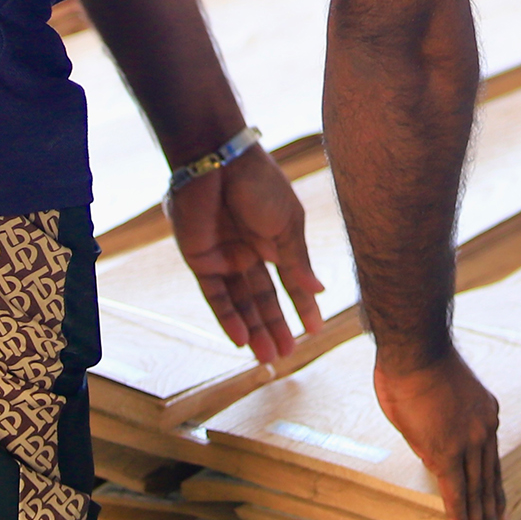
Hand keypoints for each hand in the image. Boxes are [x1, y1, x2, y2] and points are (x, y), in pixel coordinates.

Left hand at [166, 147, 324, 365]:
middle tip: (288, 355)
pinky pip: (215, 296)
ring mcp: (225, 258)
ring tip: (268, 358)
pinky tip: (242, 340)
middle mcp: (250, 253)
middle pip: (264, 298)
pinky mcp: (201, 261)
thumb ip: (298, 261)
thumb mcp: (288, 225)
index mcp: (275, 240)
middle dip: (276, 326)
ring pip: (241, 303)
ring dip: (254, 330)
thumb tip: (319, 291)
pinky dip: (228, 318)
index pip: (290, 281)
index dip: (302, 306)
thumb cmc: (259, 184)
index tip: (314, 330)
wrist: (219, 162)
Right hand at [372, 343, 505, 519]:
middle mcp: (483, 430)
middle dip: (490, 511)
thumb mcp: (437, 397)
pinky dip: (459, 515)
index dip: (494, 488)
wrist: (415, 348)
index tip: (499, 509)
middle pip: (489, 479)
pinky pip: (455, 490)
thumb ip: (438, 427)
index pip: (491, 461)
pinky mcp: (446, 450)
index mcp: (485, 414)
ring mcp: (467, 441)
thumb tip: (431, 454)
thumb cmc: (415, 365)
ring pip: (476, 490)